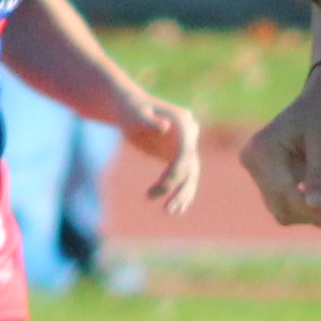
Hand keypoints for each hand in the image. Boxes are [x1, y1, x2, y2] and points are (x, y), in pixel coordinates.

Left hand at [116, 88, 206, 213]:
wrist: (129, 108)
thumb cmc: (129, 109)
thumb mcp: (134, 114)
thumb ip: (149, 120)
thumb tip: (165, 128)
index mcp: (183, 121)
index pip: (186, 150)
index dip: (177, 169)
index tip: (163, 185)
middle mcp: (190, 134)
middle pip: (191, 165)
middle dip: (179, 188)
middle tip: (167, 209)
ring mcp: (186, 146)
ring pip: (190, 175)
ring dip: (181, 195)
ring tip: (168, 212)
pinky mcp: (178, 156)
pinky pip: (184, 177)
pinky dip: (180, 192)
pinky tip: (175, 209)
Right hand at [245, 65, 320, 229]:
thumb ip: (319, 175)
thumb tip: (314, 206)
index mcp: (261, 149)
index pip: (283, 192)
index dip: (309, 210)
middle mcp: (253, 161)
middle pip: (282, 206)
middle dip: (314, 212)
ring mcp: (259, 172)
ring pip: (287, 210)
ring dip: (316, 212)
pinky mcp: (271, 179)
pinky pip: (291, 204)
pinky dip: (314, 206)